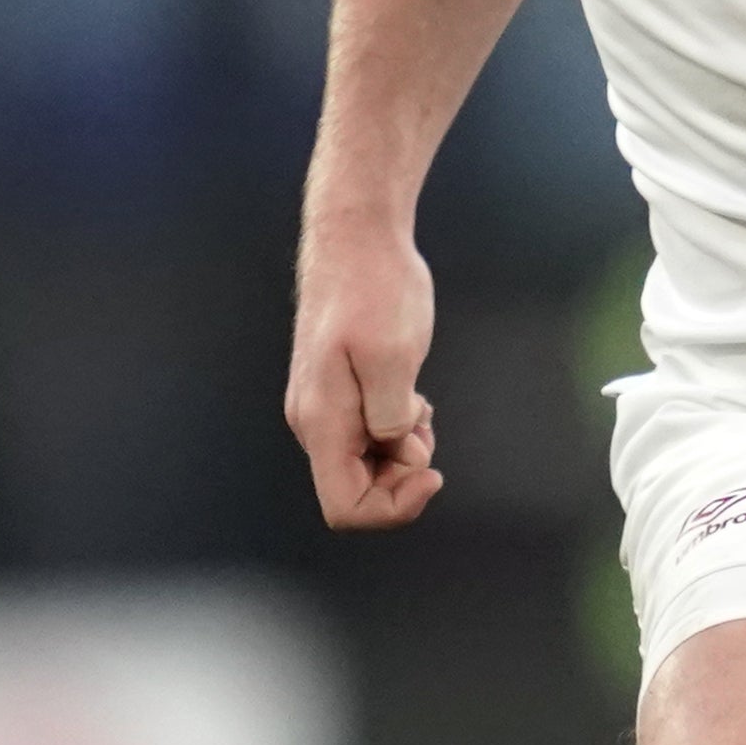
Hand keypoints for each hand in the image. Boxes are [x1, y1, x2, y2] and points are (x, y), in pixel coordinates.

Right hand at [286, 225, 442, 528]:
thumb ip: (392, 415)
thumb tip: (398, 451)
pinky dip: (397, 429)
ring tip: (421, 407)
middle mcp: (314, 422)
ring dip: (402, 451)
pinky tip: (412, 398)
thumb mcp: (394, 355)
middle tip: (427, 426)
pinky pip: (367, 435)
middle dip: (402, 476)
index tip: (431, 469)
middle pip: (356, 490)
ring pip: (365, 463)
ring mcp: (323, 406)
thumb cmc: (375, 288)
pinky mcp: (338, 390)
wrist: (357, 238)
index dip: (393, 506)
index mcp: (322, 421)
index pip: (345, 506)